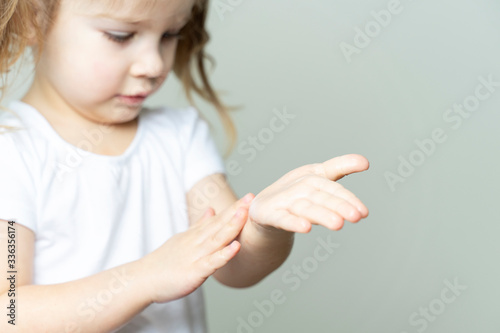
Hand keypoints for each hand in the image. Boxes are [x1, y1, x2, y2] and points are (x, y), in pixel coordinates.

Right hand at [141, 195, 252, 303]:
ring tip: (244, 213)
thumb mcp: (183, 238)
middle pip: (219, 224)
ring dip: (231, 225)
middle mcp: (197, 242)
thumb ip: (199, 225)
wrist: (143, 279)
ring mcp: (196, 256)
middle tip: (251, 197)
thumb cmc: (164, 262)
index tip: (249, 196)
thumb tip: (211, 210)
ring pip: (217, 239)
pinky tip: (236, 247)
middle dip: (236, 211)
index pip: (217, 218)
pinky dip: (224, 254)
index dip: (233, 208)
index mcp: (196, 235)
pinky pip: (212, 262)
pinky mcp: (194, 272)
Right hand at [248, 154, 368, 232]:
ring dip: (321, 215)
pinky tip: (306, 227)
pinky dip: (293, 222)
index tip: (364, 213)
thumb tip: (366, 161)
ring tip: (338, 224)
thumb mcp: (318, 178)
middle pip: (322, 198)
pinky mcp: (269, 215)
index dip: (349, 200)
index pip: (334, 189)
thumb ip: (340, 167)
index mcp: (312, 178)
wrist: (264, 209)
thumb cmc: (296, 193)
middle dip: (339, 206)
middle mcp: (299, 188)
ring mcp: (284, 202)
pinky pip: (283, 219)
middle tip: (356, 216)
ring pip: (306, 208)